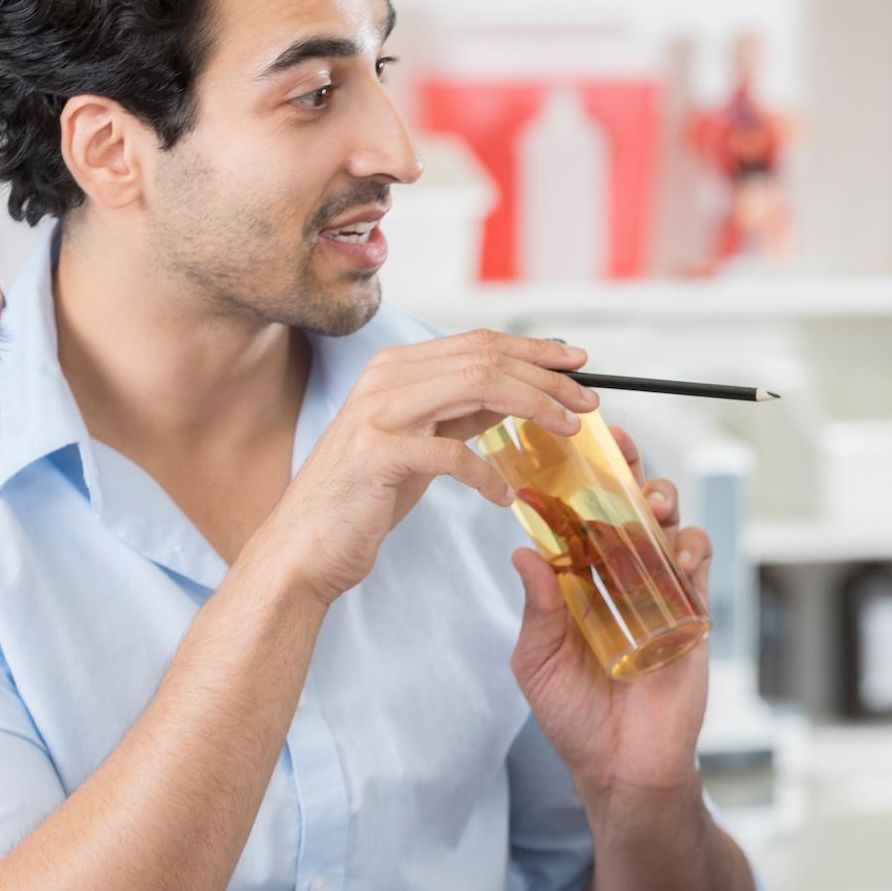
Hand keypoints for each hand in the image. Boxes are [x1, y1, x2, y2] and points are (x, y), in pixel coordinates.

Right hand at [246, 330, 597, 606]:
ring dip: (534, 407)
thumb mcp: (421, 444)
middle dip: (547, 377)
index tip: (580, 364)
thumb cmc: (363, 498)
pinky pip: (452, 452)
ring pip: (478, 386)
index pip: (481, 343)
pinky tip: (504, 496)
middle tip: (588, 403)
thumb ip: (460, 414)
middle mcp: (386, 377)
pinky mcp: (377, 454)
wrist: (303, 548)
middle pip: (487, 358)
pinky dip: (487, 474)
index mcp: (397, 367)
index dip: (536, 350)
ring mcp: (378, 412)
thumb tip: (515, 394)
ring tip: (568, 432)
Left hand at [510, 424, 712, 803]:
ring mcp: (657, 590)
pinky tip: (677, 553)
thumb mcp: (537, 660)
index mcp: (577, 579)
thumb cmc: (572, 715)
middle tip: (619, 449)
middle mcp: (618, 576)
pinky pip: (699, 563)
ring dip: (661, 501)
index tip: (569, 445)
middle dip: (627, 470)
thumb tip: (523, 550)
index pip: (579, 516)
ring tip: (649, 503)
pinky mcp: (692, 611)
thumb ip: (537, 608)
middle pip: (627, 506)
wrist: (621, 766)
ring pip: (667, 524)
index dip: (579, 479)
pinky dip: (691, 546)